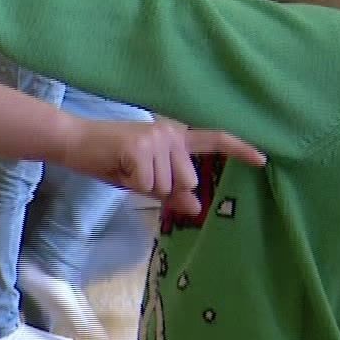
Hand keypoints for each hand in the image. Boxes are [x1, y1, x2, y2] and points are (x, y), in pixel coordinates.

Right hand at [68, 117, 266, 214]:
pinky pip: (148, 185)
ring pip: (167, 186)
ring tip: (126, 169)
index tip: (263, 160)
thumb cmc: (110, 160)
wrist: (76, 142)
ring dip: (145, 187)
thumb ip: (171, 189)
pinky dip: (131, 185)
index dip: (239, 150)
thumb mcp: (145, 179)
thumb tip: (196, 206)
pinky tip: (119, 168)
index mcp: (175, 136)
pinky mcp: (141, 147)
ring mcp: (157, 138)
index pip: (213, 140)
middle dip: (162, 187)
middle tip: (136, 173)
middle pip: (188, 180)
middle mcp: (170, 133)